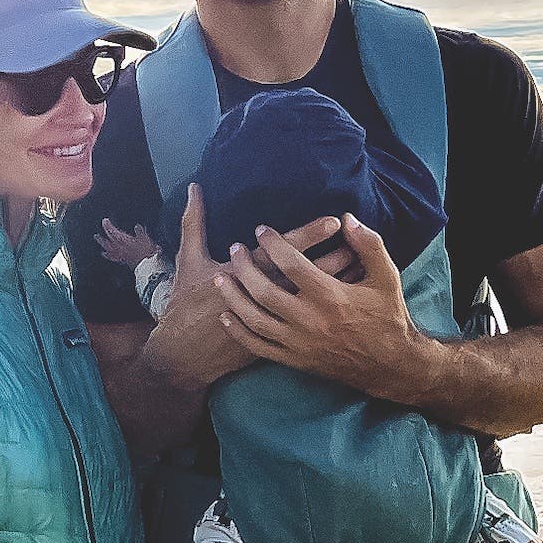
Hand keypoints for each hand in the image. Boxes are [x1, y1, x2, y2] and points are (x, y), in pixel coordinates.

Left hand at [96, 217, 160, 267]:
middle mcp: (119, 247)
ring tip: (99, 243)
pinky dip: (108, 255)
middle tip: (96, 235)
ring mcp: (119, 254)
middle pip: (107, 242)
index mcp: (123, 240)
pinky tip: (105, 254)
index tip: (104, 220)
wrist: (145, 264)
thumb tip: (137, 226)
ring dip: (103, 246)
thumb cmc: (145, 251)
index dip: (107, 225)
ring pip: (108, 250)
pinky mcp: (122, 260)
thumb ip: (139, 231)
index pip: (112, 231)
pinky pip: (112, 257)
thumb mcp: (144, 238)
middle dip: (101, 238)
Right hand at [146, 186, 354, 391]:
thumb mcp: (188, 260)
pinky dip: (330, 310)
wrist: (183, 355)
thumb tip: (196, 187)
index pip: (283, 252)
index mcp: (243, 275)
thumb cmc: (184, 303)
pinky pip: (314, 322)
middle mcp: (262, 299)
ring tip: (359, 264)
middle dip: (335, 257)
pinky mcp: (276, 341)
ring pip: (314, 301)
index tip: (334, 221)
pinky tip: (346, 296)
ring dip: (336, 283)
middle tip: (359, 240)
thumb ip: (193, 222)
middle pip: (307, 276)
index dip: (309, 236)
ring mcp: (271, 324)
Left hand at [214, 214, 435, 399]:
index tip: (260, 230)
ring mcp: (300, 343)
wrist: (391, 365)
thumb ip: (369, 245)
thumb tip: (348, 218)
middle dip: (245, 267)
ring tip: (221, 278)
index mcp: (331, 296)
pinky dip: (239, 331)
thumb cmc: (388, 316)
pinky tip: (227, 316)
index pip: (292, 264)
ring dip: (234, 297)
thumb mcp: (387, 277)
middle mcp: (310, 320)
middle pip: (264, 291)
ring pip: (255, 319)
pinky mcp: (296, 360)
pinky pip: (259, 346)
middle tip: (234, 249)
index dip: (273, 243)